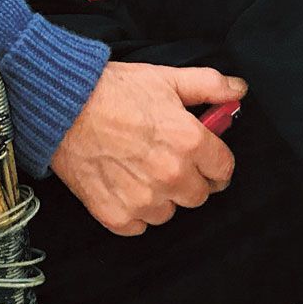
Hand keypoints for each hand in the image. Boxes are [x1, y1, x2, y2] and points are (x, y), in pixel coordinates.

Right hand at [49, 62, 245, 236]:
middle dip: (190, 178)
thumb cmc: (115, 90)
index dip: (216, 162)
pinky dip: (134, 211)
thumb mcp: (167, 77)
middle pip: (199, 195)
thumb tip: (238, 90)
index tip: (206, 158)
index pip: (223, 170)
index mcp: (189, 142)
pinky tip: (124, 185)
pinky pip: (139, 226)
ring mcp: (143, 199)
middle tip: (170, 160)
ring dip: (162, 197)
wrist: (64, 106)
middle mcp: (171, 175)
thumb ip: (210, 85)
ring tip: (142, 170)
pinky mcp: (116, 214)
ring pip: (170, 212)